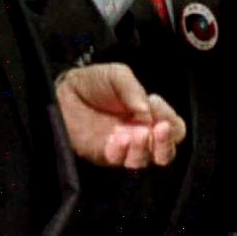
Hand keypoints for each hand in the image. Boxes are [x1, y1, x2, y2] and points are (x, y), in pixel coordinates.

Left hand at [56, 63, 186, 168]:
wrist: (62, 92)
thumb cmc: (93, 83)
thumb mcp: (118, 75)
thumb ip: (134, 90)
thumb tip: (147, 112)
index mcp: (150, 117)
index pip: (174, 127)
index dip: (171, 120)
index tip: (155, 103)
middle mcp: (141, 135)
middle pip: (166, 152)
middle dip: (166, 142)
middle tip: (159, 128)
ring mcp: (123, 148)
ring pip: (144, 160)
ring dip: (144, 148)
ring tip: (137, 133)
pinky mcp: (104, 155)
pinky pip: (119, 160)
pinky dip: (122, 151)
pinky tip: (118, 137)